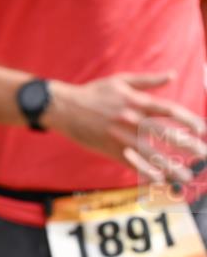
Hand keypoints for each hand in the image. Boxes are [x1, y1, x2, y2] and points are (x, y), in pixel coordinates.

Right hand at [46, 73, 206, 184]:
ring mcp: (120, 137)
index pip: (170, 111)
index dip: (188, 121)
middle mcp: (132, 120)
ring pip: (151, 155)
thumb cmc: (93, 93)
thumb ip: (148, 80)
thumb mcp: (120, 80)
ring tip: (186, 177)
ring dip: (171, 167)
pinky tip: (159, 181)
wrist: (64, 108)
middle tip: (204, 155)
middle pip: (165, 135)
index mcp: (136, 102)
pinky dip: (145, 174)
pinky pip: (132, 164)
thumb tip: (172, 75)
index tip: (202, 130)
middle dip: (188, 146)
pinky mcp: (110, 150)